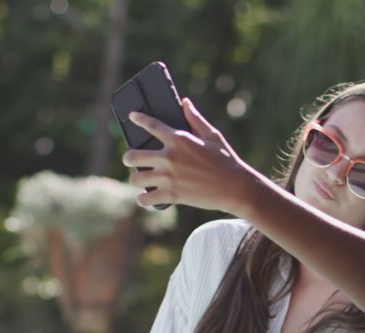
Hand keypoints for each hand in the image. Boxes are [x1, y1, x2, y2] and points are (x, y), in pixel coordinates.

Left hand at [123, 99, 262, 214]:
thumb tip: (185, 102)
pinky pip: (146, 198)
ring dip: (136, 178)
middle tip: (130, 159)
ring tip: (139, 179)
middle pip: (134, 155)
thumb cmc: (226, 160)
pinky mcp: (172, 195)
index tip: (132, 116)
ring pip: (137, 178)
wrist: (235, 188)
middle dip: (129, 158)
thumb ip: (196, 119)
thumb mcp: (213, 136)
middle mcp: (169, 157)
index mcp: (179, 139)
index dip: (139, 119)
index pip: (152, 125)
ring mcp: (168, 177)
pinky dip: (144, 199)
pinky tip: (145, 198)